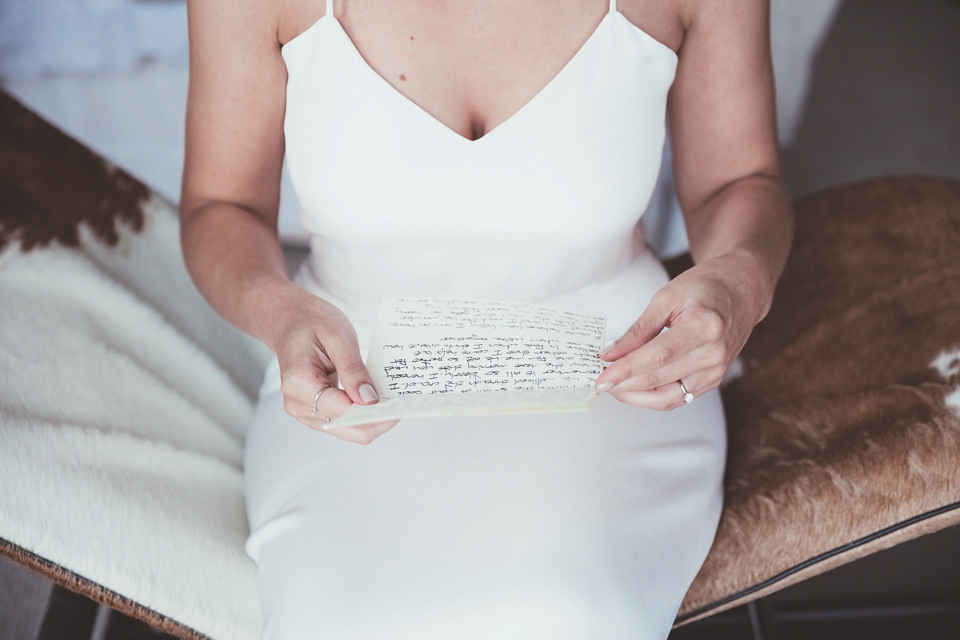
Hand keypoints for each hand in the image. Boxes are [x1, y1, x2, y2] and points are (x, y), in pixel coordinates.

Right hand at [271, 292, 396, 443]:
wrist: (290, 320)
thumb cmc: (311, 322)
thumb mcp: (338, 336)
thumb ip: (353, 369)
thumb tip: (369, 400)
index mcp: (299, 382)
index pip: (343, 412)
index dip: (374, 412)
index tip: (399, 405)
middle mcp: (296, 403)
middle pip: (347, 429)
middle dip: (376, 420)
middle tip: (400, 404)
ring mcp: (303, 411)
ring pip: (347, 430)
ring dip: (369, 417)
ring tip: (386, 398)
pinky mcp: (313, 412)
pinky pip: (342, 422)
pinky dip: (360, 414)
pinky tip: (372, 399)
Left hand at [594, 255, 768, 409]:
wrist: (742, 291)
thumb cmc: (705, 287)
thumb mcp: (666, 297)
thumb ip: (638, 330)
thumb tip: (610, 355)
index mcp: (703, 326)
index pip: (657, 357)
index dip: (625, 370)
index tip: (601, 379)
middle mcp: (714, 354)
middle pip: (659, 379)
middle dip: (623, 384)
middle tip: (599, 380)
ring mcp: (716, 371)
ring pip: (667, 397)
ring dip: (635, 395)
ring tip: (614, 384)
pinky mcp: (713, 380)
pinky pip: (677, 398)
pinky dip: (652, 395)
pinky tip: (634, 386)